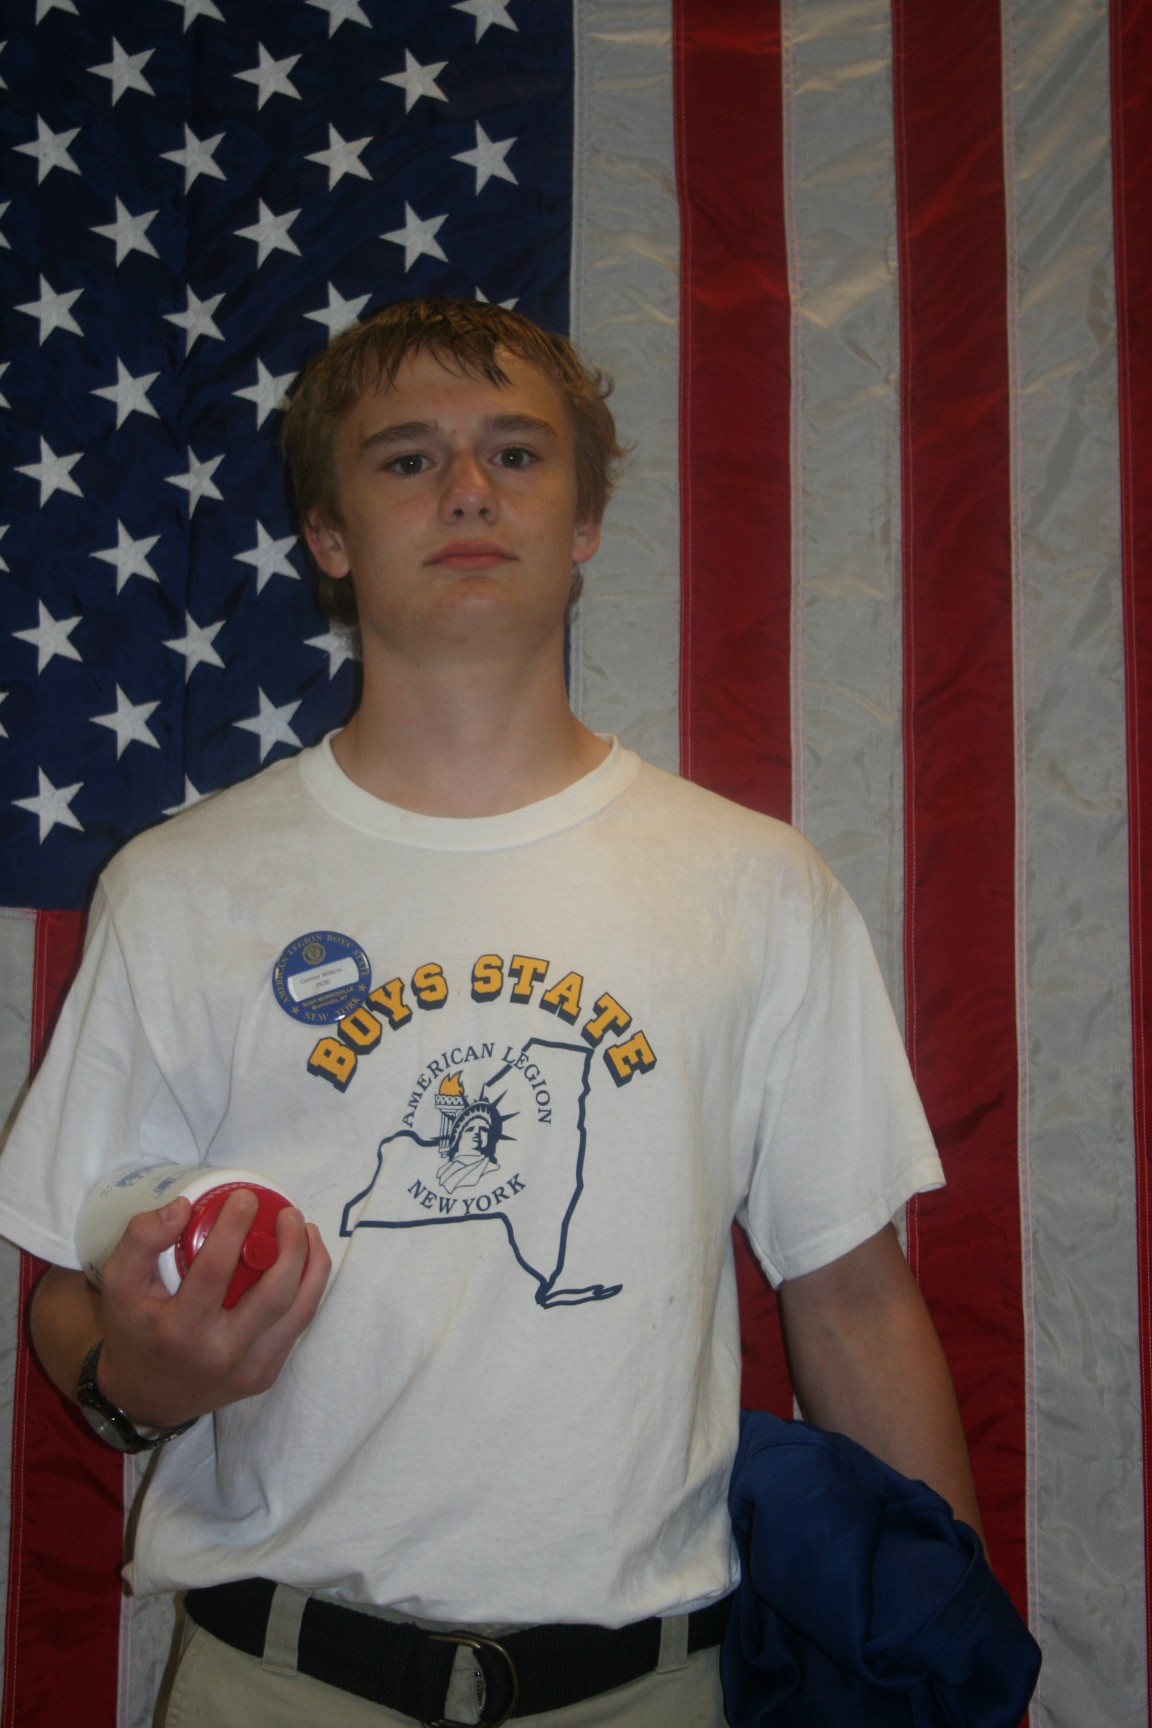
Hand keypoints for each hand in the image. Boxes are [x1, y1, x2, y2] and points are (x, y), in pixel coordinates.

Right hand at [94, 1191, 330, 1429]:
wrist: (145, 1398)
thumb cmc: (133, 1331)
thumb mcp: (118, 1286)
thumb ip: (141, 1240)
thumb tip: (183, 1206)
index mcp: (180, 1332)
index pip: (216, 1271)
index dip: (234, 1228)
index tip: (245, 1198)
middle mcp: (220, 1355)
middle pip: (274, 1294)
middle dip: (291, 1247)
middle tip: (288, 1213)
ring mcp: (249, 1370)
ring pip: (299, 1311)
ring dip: (313, 1265)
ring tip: (307, 1231)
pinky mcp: (266, 1375)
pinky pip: (297, 1326)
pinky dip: (308, 1290)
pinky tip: (305, 1262)